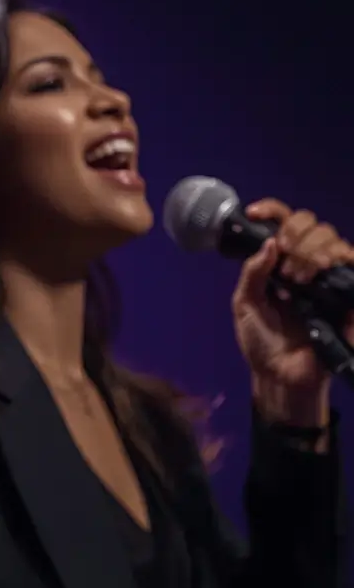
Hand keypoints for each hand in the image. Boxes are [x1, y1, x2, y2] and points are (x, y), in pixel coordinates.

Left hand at [231, 198, 353, 426]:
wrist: (281, 375)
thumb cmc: (260, 342)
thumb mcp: (245, 305)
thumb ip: (253, 273)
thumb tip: (271, 242)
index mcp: (279, 265)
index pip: (284, 225)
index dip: (273, 211)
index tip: (256, 213)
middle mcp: (305, 266)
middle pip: (313, 226)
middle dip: (296, 235)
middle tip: (284, 263)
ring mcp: (328, 279)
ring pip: (332, 239)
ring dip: (312, 250)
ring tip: (298, 278)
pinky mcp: (346, 295)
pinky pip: (351, 263)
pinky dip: (338, 258)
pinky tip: (321, 270)